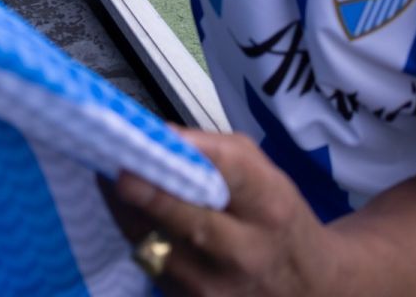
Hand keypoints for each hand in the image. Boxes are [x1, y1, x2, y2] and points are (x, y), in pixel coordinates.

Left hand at [116, 131, 323, 295]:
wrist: (306, 285)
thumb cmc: (275, 216)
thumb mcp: (261, 172)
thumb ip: (213, 149)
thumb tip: (156, 133)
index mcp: (269, 205)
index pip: (230, 174)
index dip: (188, 156)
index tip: (150, 142)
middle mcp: (248, 251)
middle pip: (192, 223)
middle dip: (151, 196)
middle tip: (117, 172)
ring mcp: (220, 286)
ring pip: (160, 249)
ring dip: (128, 214)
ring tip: (109, 182)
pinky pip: (154, 266)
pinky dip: (137, 237)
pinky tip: (128, 213)